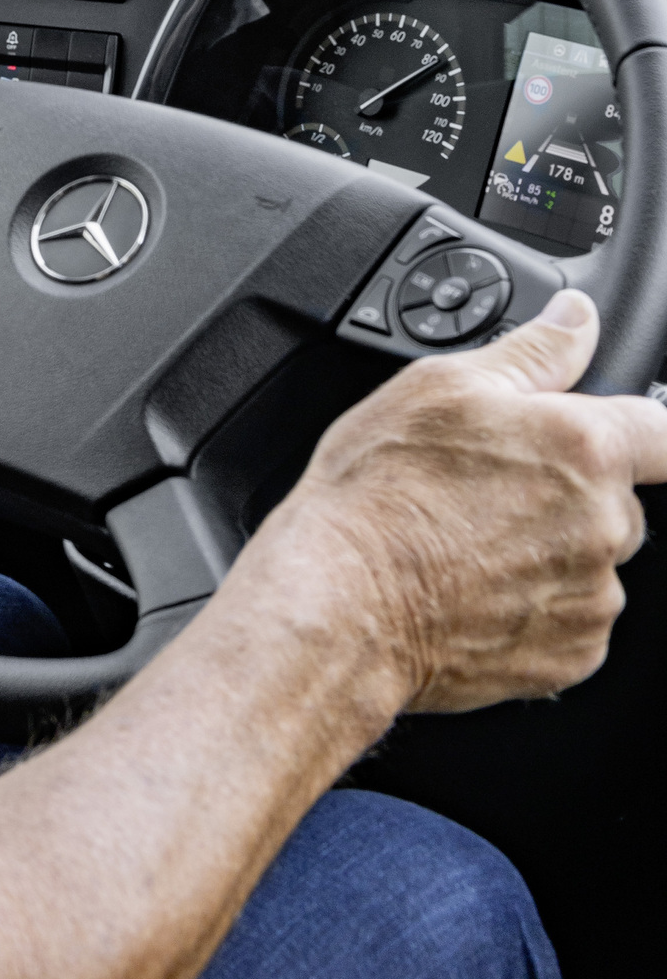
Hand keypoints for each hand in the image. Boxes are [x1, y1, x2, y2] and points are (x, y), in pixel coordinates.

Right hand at [251, 288, 666, 713]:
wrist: (342, 605)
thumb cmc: (380, 494)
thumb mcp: (439, 387)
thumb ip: (531, 351)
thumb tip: (576, 318)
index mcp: (583, 448)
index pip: (662, 431)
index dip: (640, 427)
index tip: (615, 435)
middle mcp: (603, 527)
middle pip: (619, 500)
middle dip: (571, 492)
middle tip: (490, 489)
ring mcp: (590, 599)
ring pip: (592, 562)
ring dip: (552, 552)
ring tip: (469, 543)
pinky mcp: (570, 659)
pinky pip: (572, 621)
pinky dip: (536, 607)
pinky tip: (474, 588)